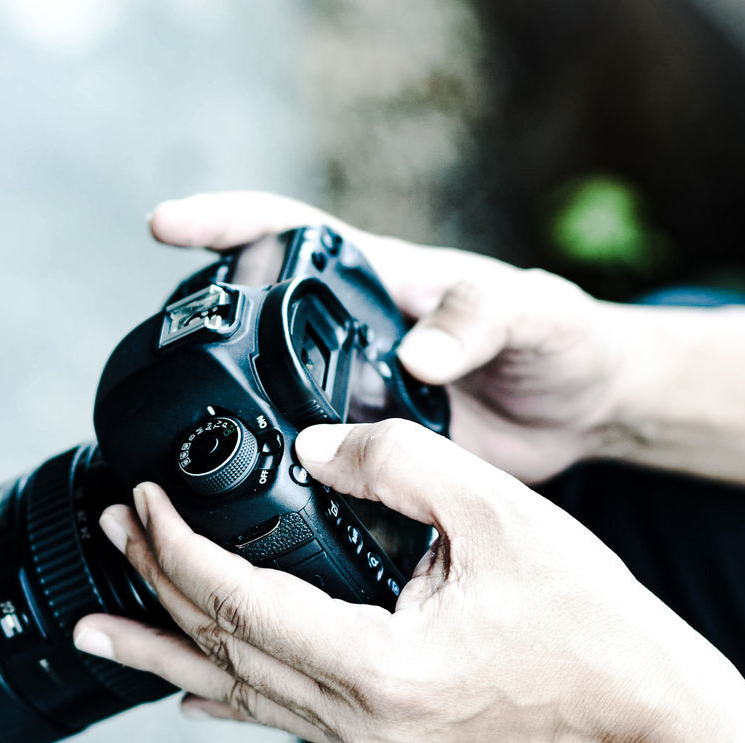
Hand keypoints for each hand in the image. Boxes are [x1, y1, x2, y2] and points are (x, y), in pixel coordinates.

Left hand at [74, 419, 744, 742]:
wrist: (645, 707)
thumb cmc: (586, 616)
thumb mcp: (498, 511)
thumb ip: (398, 463)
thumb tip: (312, 446)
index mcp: (382, 667)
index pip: (242, 604)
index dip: (180, 548)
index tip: (146, 498)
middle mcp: (362, 722)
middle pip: (226, 649)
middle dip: (158, 585)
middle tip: (113, 529)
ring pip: (241, 693)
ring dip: (171, 645)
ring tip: (100, 625)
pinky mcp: (385, 741)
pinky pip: (282, 717)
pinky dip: (227, 691)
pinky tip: (186, 689)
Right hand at [149, 191, 632, 481]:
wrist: (589, 410)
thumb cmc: (565, 339)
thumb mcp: (533, 313)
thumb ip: (481, 319)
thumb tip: (417, 354)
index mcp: (380, 282)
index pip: (289, 235)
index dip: (226, 226)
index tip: (164, 227)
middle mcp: (354, 336)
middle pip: (255, 321)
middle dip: (198, 331)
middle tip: (155, 359)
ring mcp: (356, 397)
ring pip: (271, 399)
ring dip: (228, 416)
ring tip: (176, 445)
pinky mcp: (373, 455)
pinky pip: (312, 465)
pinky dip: (279, 482)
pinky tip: (251, 515)